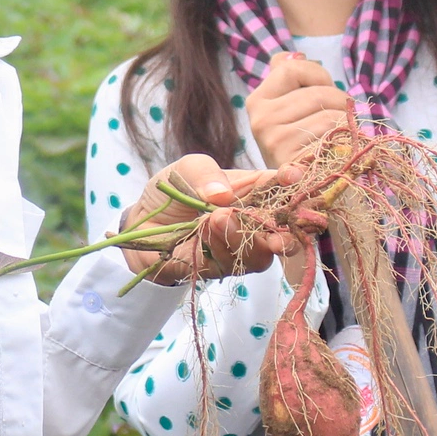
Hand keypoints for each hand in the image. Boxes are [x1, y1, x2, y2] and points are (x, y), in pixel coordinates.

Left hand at [117, 153, 310, 283]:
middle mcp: (254, 221)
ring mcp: (239, 247)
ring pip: (260, 255)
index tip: (292, 177)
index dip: (294, 183)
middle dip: (286, 234)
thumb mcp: (187, 168)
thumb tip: (223, 195)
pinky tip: (203, 232)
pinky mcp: (219, 267)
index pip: (284, 188)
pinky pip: (230, 266)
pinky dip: (219, 248)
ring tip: (219, 218)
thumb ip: (206, 173)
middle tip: (276, 234)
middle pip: (284, 232)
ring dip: (242, 237)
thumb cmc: (173, 188)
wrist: (142, 221)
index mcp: (255, 190)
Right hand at [245, 53, 353, 167]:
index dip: (318, 76)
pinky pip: (337, 138)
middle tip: (337, 121)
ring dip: (347, 125)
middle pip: (320, 93)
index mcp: (257, 102)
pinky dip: (346, 143)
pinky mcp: (298, 163)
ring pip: (332, 116)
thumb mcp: (287, 109)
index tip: (322, 95)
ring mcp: (277, 142)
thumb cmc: (301, 145)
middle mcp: (261, 120)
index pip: (292, 68)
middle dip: (339, 103)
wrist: (305, 192)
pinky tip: (337, 153)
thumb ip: (287, 77)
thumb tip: (295, 54)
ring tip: (338, 138)